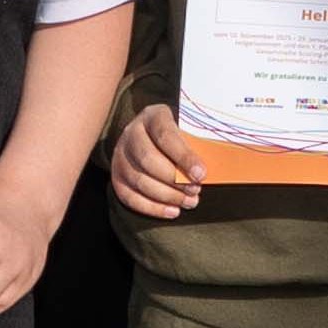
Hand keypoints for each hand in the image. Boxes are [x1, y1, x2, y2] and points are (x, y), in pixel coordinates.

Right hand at [105, 101, 206, 220]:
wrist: (154, 136)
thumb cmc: (180, 135)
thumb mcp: (189, 129)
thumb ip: (199, 144)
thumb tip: (211, 169)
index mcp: (152, 116)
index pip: (165, 135)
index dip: (183, 157)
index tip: (201, 174)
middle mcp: (131, 133)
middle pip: (148, 159)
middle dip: (174, 180)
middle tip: (195, 190)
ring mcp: (120, 155)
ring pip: (139, 180)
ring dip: (167, 196)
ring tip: (189, 201)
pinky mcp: (116, 176)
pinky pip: (129, 197)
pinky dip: (152, 208)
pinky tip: (172, 211)